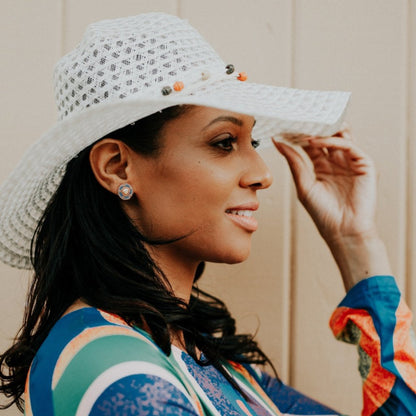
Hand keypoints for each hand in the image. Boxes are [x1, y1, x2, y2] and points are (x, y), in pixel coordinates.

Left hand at [273, 127, 376, 244]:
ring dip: (326, 129)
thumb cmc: (323, 213)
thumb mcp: (304, 184)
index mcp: (322, 167)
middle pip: (327, 136)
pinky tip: (317, 142)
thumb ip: (294, 161)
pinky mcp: (365, 165)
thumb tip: (278, 141)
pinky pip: (349, 146)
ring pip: (341, 136)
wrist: (343, 231)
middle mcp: (337, 162)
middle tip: (297, 118)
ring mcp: (352, 162)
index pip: (312, 144)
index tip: (285, 125)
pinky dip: (333, 141)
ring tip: (307, 125)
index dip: (300, 134)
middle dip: (314, 127)